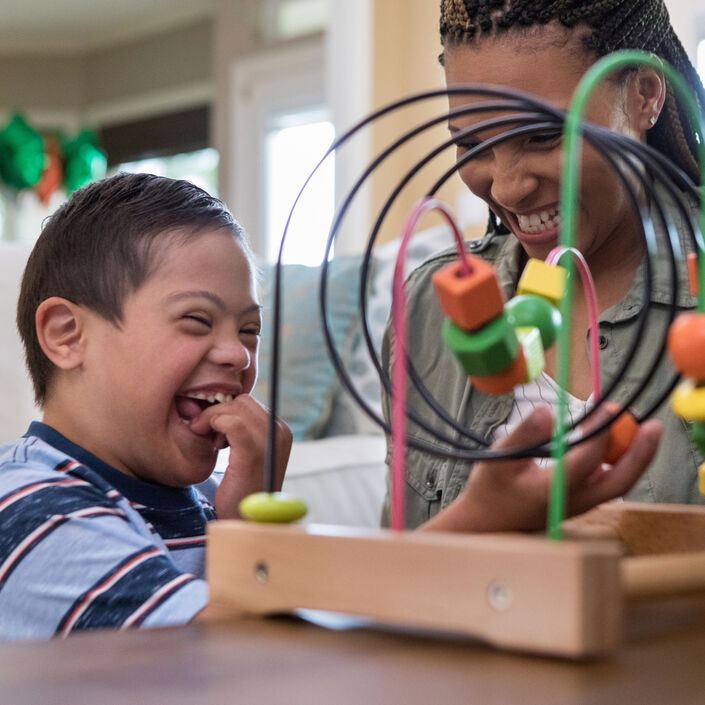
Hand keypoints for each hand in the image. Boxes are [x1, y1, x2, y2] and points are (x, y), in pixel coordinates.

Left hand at [190, 395, 291, 518]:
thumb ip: (244, 430)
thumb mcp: (249, 453)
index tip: (214, 431)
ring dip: (213, 419)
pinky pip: (230, 422)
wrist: (246, 523)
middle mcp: (280, 432)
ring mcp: (269, 441)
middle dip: (219, 412)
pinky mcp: (253, 452)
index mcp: (280, 431)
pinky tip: (210, 443)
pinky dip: (213, 425)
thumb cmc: (243, 490)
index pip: (249, 403)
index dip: (226, 410)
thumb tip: (224, 404)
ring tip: (210, 441)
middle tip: (208, 435)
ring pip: (235, 408)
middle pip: (242, 401)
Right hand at [420, 404, 661, 532]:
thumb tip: (549, 411)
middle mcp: (574, 500)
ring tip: (643, 428)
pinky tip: (619, 441)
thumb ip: (524, 435)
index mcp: (553, 490)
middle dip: (640, 453)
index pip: (586, 460)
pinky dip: (620, 461)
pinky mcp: (581, 501)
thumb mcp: (499, 458)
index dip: (600, 433)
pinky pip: (610, 481)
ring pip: (619, 483)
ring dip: (634, 457)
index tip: (605, 407)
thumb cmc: (491, 490)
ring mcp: (581, 503)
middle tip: (653, 426)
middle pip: (619, 480)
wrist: (488, 523)